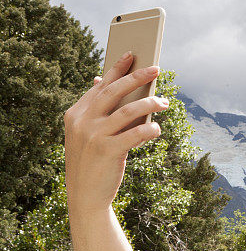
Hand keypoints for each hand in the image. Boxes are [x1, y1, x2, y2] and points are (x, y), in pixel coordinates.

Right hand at [63, 52, 169, 213]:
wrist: (85, 195)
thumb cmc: (92, 162)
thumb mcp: (86, 134)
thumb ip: (95, 110)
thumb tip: (103, 80)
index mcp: (75, 114)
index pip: (100, 86)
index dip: (117, 69)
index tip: (131, 55)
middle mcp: (82, 121)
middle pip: (114, 92)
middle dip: (136, 76)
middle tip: (156, 68)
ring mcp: (93, 135)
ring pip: (128, 111)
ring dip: (150, 103)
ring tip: (165, 102)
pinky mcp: (107, 150)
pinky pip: (135, 134)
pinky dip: (149, 129)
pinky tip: (157, 129)